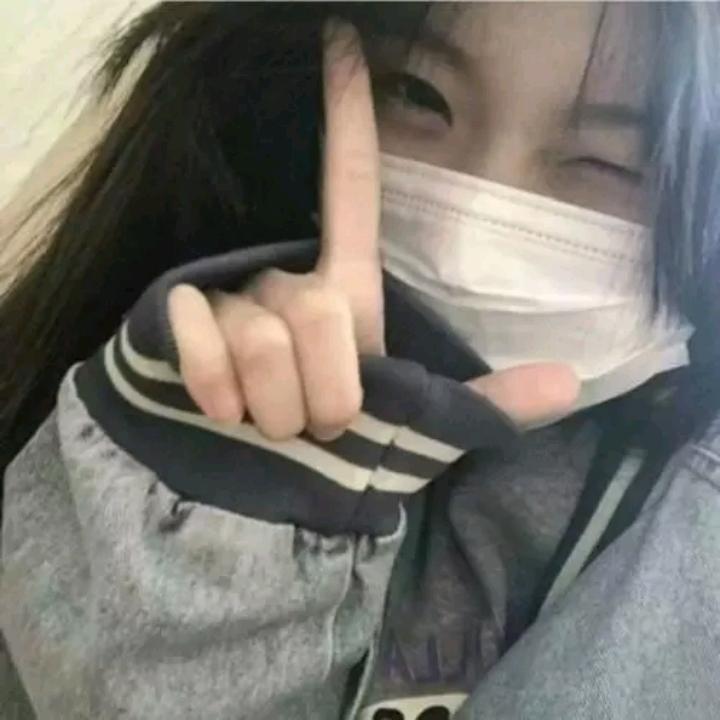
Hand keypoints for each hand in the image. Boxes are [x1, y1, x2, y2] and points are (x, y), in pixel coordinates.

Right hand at [167, 21, 578, 440]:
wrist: (266, 493)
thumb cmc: (346, 452)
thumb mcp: (420, 424)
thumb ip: (486, 403)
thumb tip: (570, 383)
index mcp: (348, 289)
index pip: (347, 185)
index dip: (345, 115)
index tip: (342, 40)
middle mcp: (285, 280)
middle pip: (318, 312)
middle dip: (327, 392)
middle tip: (319, 424)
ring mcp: (228, 298)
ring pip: (262, 339)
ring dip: (275, 408)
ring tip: (270, 426)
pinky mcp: (178, 321)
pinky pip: (199, 335)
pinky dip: (216, 386)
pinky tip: (220, 409)